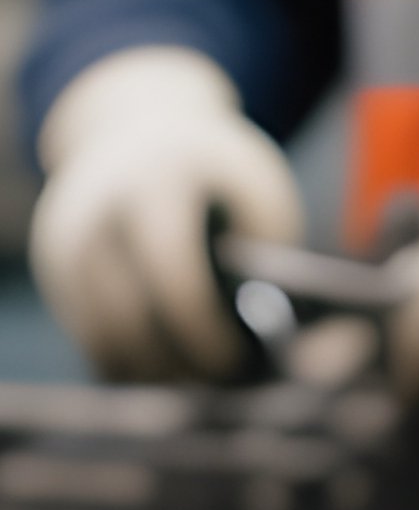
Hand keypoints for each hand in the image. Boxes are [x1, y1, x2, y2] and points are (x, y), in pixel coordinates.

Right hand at [29, 48, 304, 380]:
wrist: (140, 122)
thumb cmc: (217, 165)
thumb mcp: (255, 186)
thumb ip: (263, 249)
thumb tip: (273, 331)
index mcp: (157, 182)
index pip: (171, 272)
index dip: (199, 327)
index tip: (228, 361)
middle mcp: (98, 211)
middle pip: (125, 314)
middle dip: (167, 362)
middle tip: (211, 387)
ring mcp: (67, 238)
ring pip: (96, 331)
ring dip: (141, 369)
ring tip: (190, 385)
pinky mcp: (56, 262)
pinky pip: (84, 327)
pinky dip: (120, 355)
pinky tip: (158, 369)